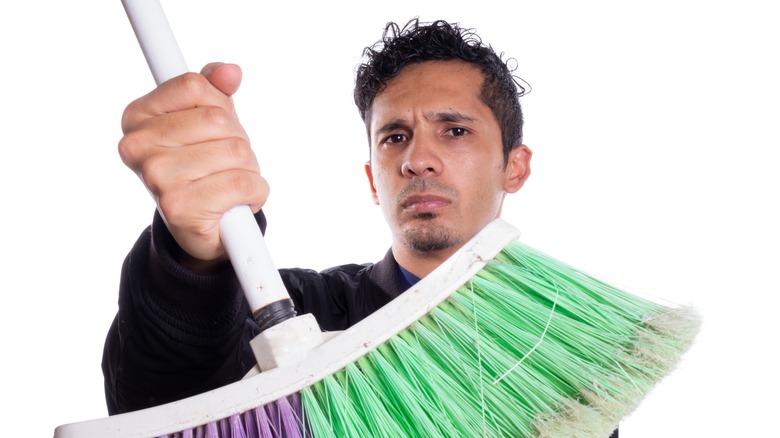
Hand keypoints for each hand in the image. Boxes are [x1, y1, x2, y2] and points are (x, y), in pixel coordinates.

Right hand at [119, 63, 267, 268]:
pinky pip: (243, 183)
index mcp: (137, 117)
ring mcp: (156, 177)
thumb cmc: (202, 167)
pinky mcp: (179, 207)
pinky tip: (237, 202)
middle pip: (219, 121)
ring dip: (248, 169)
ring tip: (229, 183)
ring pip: (236, 152)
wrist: (201, 229)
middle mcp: (138, 147)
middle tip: (225, 163)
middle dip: (237, 141)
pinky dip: (255, 192)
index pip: (194, 86)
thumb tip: (230, 72)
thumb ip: (216, 90)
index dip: (220, 105)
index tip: (215, 128)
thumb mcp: (207, 121)